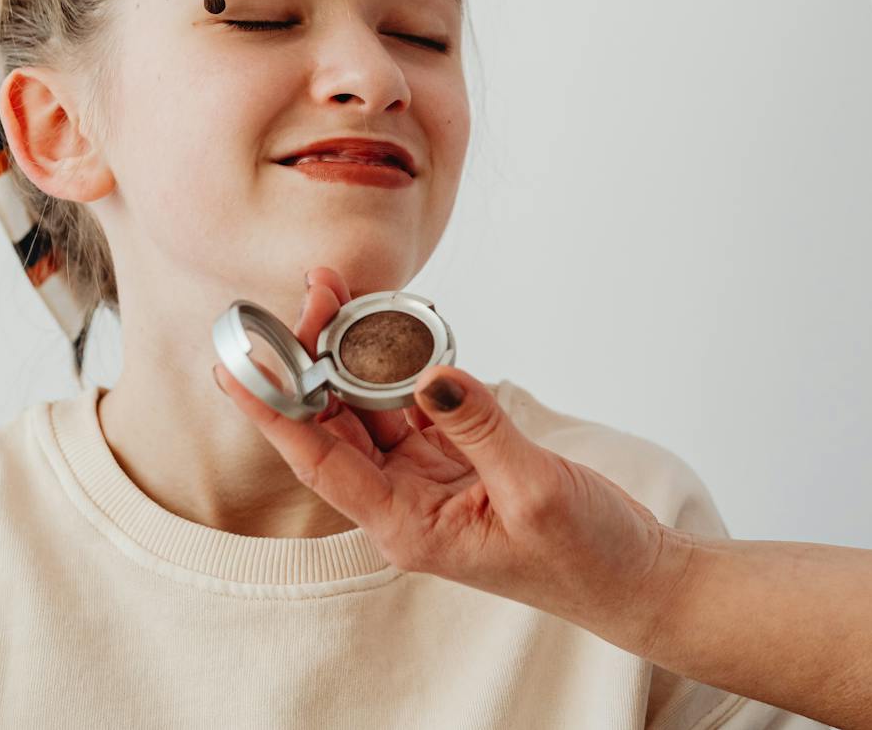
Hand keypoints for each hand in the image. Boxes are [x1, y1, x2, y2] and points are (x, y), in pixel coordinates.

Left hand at [213, 267, 688, 652]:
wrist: (635, 578)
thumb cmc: (588, 557)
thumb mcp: (535, 490)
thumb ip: (479, 428)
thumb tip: (431, 374)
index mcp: (408, 527)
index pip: (321, 462)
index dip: (276, 412)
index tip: (236, 368)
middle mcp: (407, 503)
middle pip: (337, 425)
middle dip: (314, 361)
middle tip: (311, 292)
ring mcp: (431, 480)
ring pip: (373, 409)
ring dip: (354, 356)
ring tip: (339, 294)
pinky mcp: (461, 460)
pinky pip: (416, 404)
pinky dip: (403, 365)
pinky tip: (390, 327)